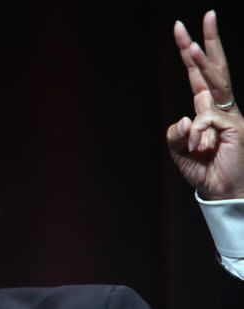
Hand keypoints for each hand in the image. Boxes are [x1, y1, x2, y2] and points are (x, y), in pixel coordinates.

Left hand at [167, 10, 243, 199]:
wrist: (220, 190)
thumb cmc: (202, 169)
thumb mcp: (179, 150)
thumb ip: (175, 133)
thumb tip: (185, 118)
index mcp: (205, 109)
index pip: (197, 75)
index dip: (189, 54)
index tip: (182, 30)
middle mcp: (219, 107)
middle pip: (213, 68)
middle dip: (207, 42)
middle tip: (205, 15)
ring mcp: (230, 115)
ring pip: (214, 82)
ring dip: (202, 60)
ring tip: (190, 45)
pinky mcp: (234, 126)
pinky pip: (204, 121)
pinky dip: (196, 135)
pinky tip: (200, 147)